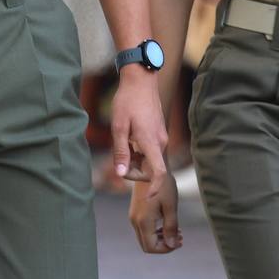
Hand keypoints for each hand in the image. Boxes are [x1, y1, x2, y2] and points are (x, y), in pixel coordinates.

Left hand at [110, 67, 168, 183]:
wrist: (141, 81)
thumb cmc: (127, 102)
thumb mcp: (118, 127)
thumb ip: (120, 152)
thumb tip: (120, 174)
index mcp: (151, 142)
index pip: (158, 172)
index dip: (155, 187)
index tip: (149, 198)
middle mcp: (160, 142)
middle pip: (150, 169)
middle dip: (133, 171)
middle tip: (118, 159)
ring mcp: (161, 137)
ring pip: (148, 160)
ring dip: (135, 160)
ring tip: (122, 143)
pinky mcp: (158, 132)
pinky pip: (149, 150)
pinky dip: (138, 152)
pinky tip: (128, 138)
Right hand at [129, 172, 180, 253]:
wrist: (151, 166)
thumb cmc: (163, 184)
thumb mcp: (171, 206)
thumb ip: (171, 227)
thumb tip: (172, 244)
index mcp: (143, 221)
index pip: (151, 247)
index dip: (166, 249)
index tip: (180, 241)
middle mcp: (134, 221)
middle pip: (147, 244)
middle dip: (164, 244)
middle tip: (180, 237)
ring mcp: (133, 216)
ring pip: (145, 237)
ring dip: (160, 238)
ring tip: (177, 230)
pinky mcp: (135, 211)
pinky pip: (144, 228)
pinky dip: (155, 230)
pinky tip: (168, 223)